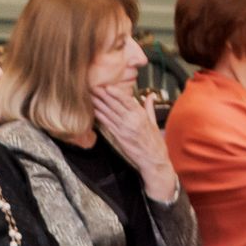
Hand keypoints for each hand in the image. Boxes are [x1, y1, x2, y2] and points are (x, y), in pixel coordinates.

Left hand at [92, 84, 177, 201]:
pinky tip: (93, 110)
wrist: (153, 159)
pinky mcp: (118, 137)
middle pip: (115, 105)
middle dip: (103, 96)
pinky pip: (107, 124)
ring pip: (109, 113)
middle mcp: (132, 121)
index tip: (106, 86)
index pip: (127, 100)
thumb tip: (150, 95)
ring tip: (90, 96)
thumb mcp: (154, 122)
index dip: (116, 93)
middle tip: (93, 87)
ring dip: (98, 104)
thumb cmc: (154, 141)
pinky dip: (100, 116)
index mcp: (141, 115)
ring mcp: (124, 129)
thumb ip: (149, 108)